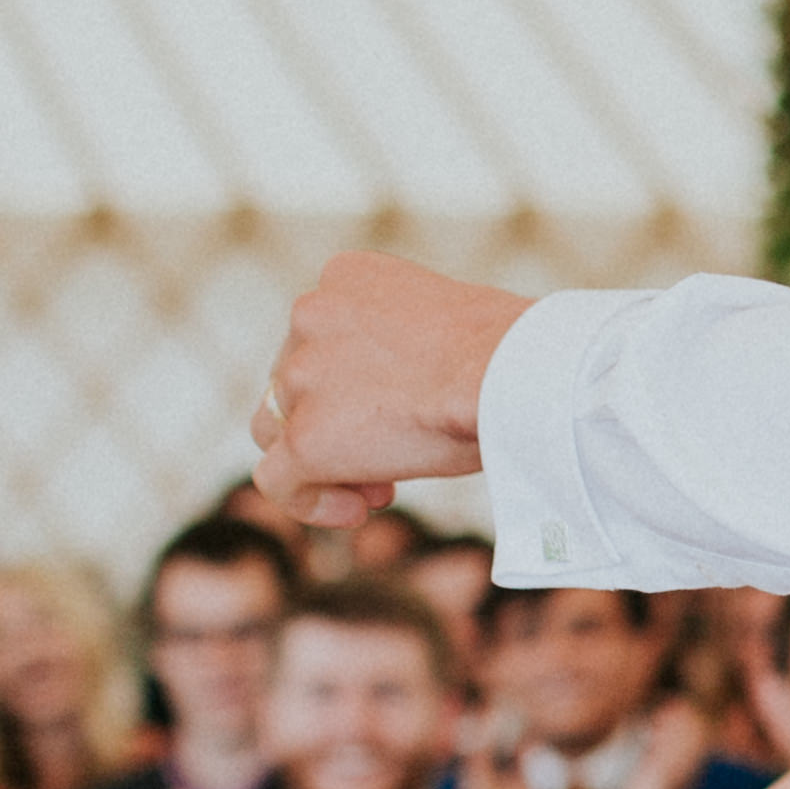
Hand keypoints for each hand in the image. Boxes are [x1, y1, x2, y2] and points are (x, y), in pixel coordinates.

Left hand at [256, 253, 526, 522]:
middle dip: (335, 423)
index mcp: (347, 276)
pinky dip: (309, 501)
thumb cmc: (509, 352)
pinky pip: (278, 480)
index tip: (396, 410)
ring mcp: (301, 376)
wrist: (512, 371)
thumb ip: (404, 346)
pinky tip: (354, 512)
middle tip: (391, 457)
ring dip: (323, 461)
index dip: (350, 383)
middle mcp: (310, 314)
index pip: (320, 335)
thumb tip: (412, 390)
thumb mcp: (444, 325)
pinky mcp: (305, 437)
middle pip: (293, 383)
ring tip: (379, 490)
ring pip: (277, 429)